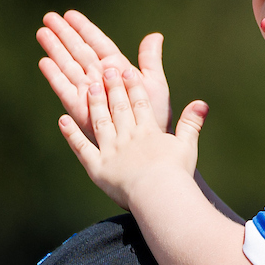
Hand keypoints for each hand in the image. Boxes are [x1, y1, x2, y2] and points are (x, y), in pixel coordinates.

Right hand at [37, 10, 171, 145]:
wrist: (148, 147)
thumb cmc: (156, 118)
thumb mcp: (155, 84)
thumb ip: (150, 60)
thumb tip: (155, 35)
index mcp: (118, 70)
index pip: (97, 43)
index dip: (84, 29)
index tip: (70, 15)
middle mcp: (100, 79)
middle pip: (78, 51)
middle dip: (64, 35)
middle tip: (48, 17)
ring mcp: (89, 93)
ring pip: (69, 65)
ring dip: (55, 49)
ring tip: (42, 32)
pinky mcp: (80, 109)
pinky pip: (65, 89)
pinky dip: (55, 76)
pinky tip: (44, 61)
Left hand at [60, 64, 207, 209]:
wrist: (159, 194)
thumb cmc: (176, 174)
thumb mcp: (187, 146)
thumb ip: (191, 123)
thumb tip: (202, 103)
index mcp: (149, 132)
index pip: (140, 103)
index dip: (133, 86)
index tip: (128, 70)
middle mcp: (127, 136)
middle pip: (119, 107)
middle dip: (112, 87)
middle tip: (105, 70)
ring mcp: (111, 150)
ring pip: (100, 121)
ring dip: (94, 104)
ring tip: (89, 87)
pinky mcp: (97, 167)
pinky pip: (81, 148)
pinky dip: (71, 134)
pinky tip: (62, 120)